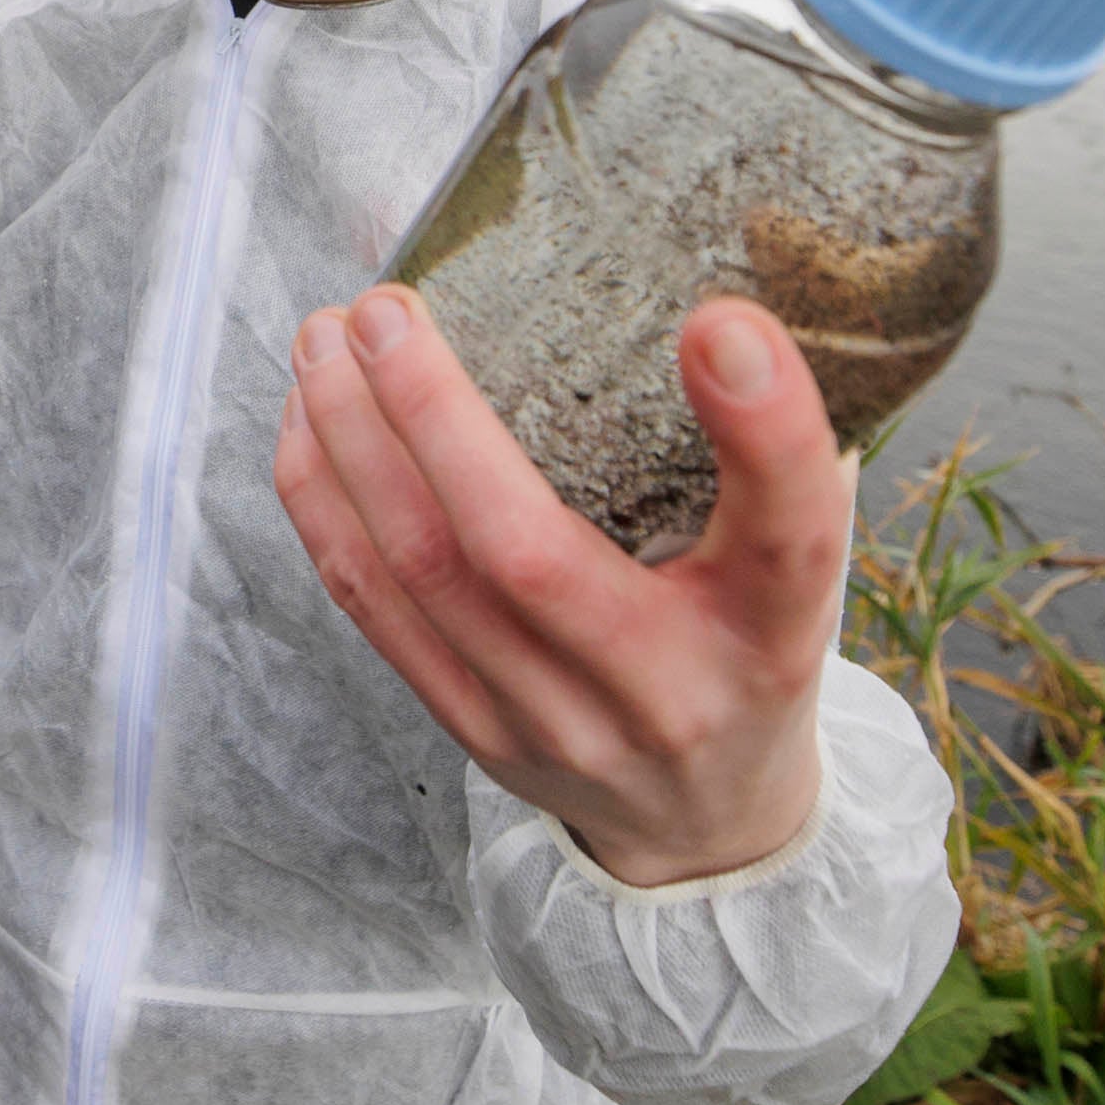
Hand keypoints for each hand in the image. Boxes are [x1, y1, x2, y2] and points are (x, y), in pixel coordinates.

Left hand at [273, 288, 848, 885]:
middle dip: (434, 414)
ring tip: (322, 340)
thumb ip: (769, 444)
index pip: (792, 536)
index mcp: (776, 632)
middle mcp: (668, 690)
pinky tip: (306, 423)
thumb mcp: (798, 557)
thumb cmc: (746, 642)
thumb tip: (723, 280)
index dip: (765, 428)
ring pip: (422, 579)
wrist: (714, 824)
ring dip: (352, 444)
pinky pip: (376, 612)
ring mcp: (557, 725)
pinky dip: (325, 506)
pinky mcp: (476, 735)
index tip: (718, 318)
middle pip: (527, 553)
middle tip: (384, 306)